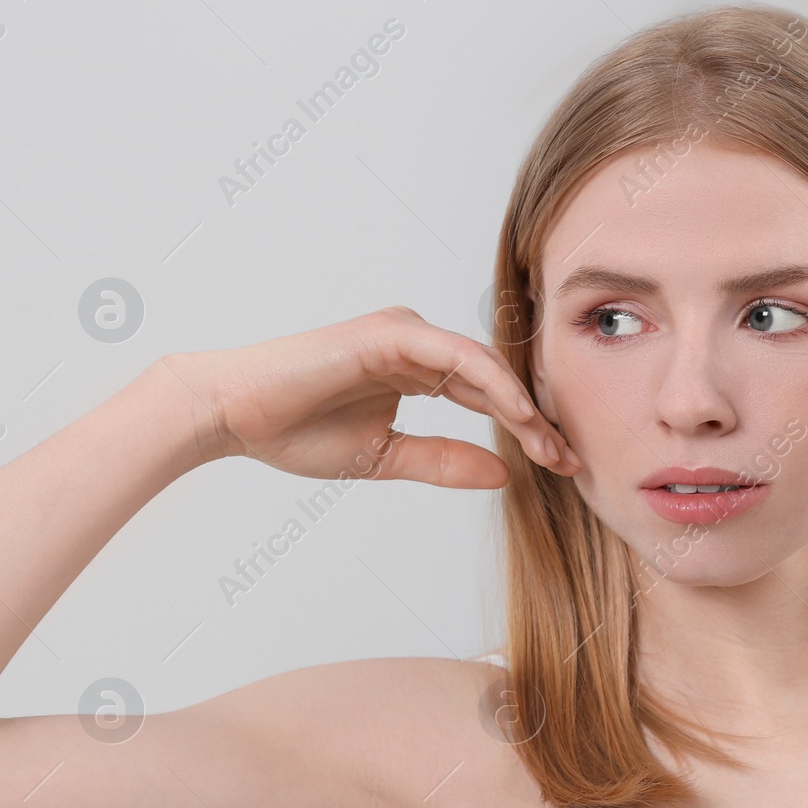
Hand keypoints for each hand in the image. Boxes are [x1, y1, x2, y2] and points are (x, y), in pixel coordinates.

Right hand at [154, 306, 579, 486]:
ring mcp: (407, 334)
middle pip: (497, 380)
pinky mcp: (393, 334)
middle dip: (538, 421)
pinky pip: (459, 358)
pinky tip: (520, 416)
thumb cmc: (297, 432)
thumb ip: (444, 462)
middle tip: (572, 459)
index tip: (559, 466)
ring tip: (552, 446)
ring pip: (486, 367)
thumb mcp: (387, 458)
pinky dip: (493, 385)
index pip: (488, 397)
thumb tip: (504, 473)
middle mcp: (418, 345)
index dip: (527, 431)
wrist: (235, 415)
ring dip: (524, 407)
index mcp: (418, 370)